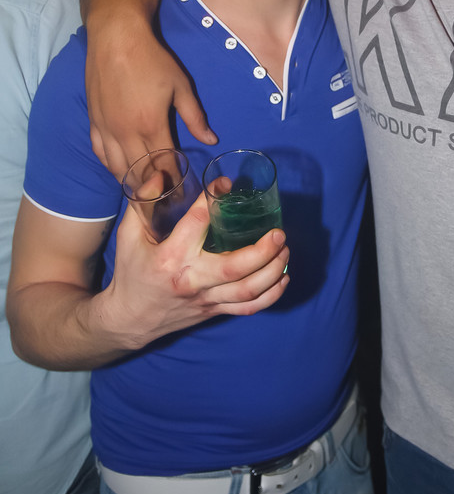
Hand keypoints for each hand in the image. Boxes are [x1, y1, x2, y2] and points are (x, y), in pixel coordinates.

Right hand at [86, 12, 216, 179]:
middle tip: (165, 199)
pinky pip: (101, 154)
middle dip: (154, 189)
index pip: (163, 166)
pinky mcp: (94, 122)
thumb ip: (194, 117)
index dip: (173, 182)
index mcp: (150, 125)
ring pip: (117, 169)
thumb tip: (211, 140)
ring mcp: (106, 129)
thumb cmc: (152, 60)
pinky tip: (120, 171)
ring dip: (131, 182)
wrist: (116, 38)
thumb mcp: (181, 86)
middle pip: (139, 174)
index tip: (182, 192)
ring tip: (145, 191)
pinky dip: (112, 167)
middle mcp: (125, 133)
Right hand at [101, 194, 289, 347]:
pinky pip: (248, 308)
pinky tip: (283, 277)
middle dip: (262, 250)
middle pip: (234, 267)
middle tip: (278, 232)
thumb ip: (142, 203)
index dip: (213, 199)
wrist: (128, 320)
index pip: (198, 224)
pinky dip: (271, 295)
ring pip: (247, 290)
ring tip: (285, 248)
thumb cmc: (131, 272)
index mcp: (170, 257)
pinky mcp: (214, 311)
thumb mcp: (128, 236)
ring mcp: (206, 299)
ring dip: (273, 270)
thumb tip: (160, 174)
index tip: (225, 184)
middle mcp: (192, 280)